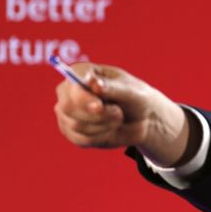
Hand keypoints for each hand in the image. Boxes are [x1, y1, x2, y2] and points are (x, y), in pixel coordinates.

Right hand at [54, 63, 191, 165]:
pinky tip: (111, 129)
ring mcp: (68, 112)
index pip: (71, 81)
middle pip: (67, 106)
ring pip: (76, 125)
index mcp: (82, 72)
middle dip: (98, 115)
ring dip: (105, 125)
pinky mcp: (72, 132)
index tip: (99, 106)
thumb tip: (95, 85)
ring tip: (118, 118)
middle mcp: (69, 91)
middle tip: (118, 113)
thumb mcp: (131, 91)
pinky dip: (102, 137)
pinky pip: (81, 139)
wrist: (143, 120)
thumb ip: (113, 87)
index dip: (82, 96)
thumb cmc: (136, 98)